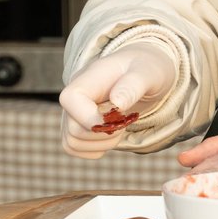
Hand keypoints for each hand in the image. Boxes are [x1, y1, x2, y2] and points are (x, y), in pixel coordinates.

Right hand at [60, 43, 176, 158]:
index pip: (70, 99)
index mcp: (88, 78)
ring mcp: (71, 113)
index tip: (117, 117)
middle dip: (105, 134)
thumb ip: (133, 85)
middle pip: (73, 129)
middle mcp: (74, 96)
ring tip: (120, 126)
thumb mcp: (148, 72)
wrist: (141, 74)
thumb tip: (117, 103)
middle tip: (125, 120)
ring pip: (72, 143)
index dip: (89, 117)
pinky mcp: (75, 127)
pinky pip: (74, 148)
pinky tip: (111, 134)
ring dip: (103, 143)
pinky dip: (96, 149)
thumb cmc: (144, 69)